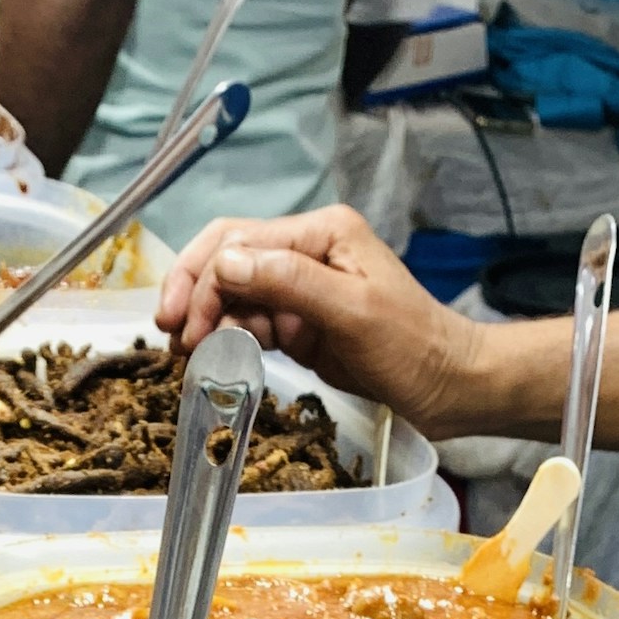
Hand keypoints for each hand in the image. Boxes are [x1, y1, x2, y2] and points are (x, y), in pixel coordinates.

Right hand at [154, 204, 484, 428]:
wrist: (448, 386)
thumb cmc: (414, 346)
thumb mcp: (351, 312)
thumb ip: (288, 282)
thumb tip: (225, 265)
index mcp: (321, 233)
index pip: (240, 242)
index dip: (201, 279)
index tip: (178, 324)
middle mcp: (308, 251)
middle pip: (229, 261)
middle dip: (194, 295)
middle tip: (171, 338)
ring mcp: (303, 287)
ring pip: (234, 294)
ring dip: (208, 321)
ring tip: (190, 356)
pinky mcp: (301, 321)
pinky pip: (252, 322)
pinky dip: (229, 338)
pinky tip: (218, 357)